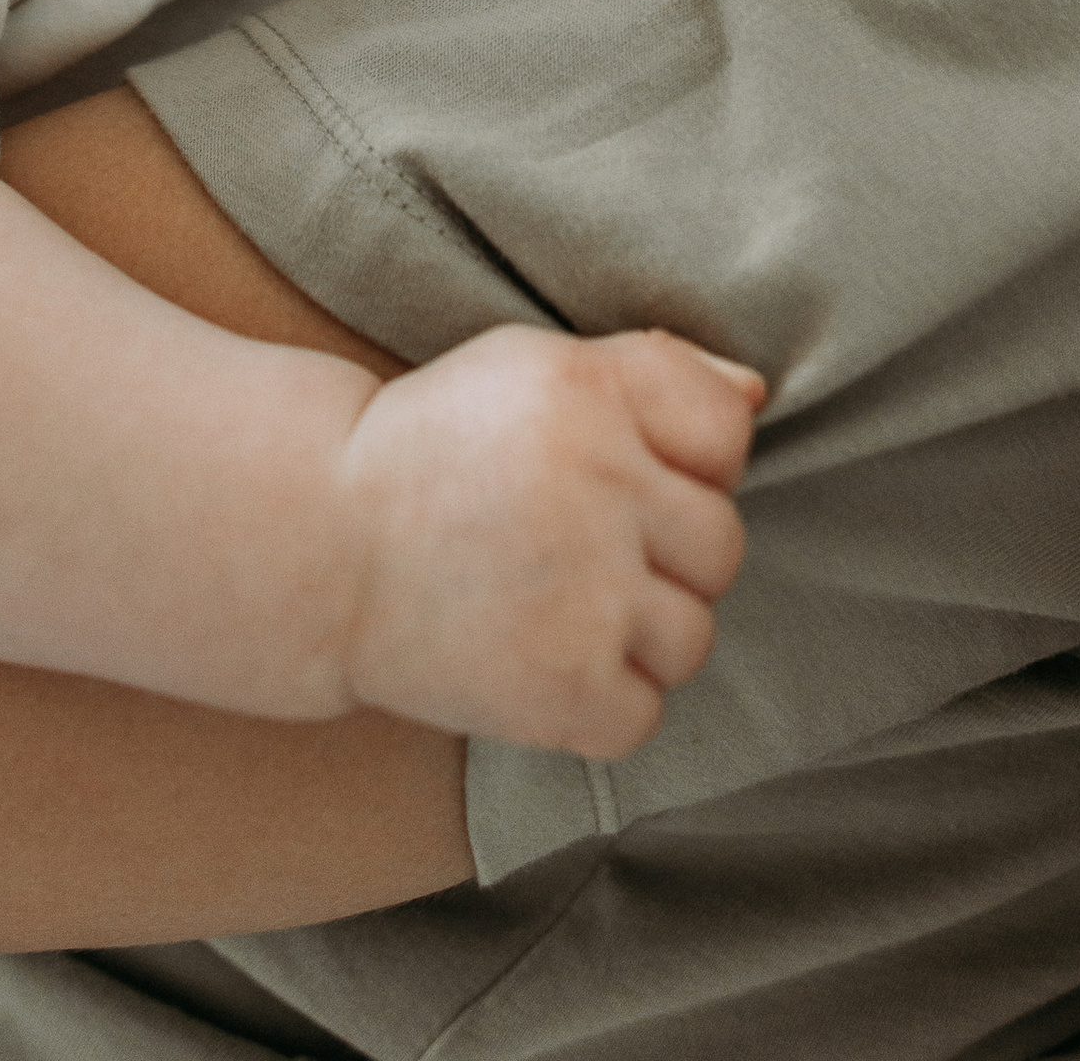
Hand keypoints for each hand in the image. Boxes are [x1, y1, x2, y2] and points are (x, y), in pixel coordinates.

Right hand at [332, 324, 761, 758]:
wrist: (320, 543)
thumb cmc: (436, 444)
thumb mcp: (533, 367)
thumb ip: (652, 371)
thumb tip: (759, 396)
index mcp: (593, 394)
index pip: (727, 436)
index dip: (689, 461)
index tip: (624, 473)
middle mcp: (601, 488)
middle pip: (722, 544)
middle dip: (667, 551)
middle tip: (582, 548)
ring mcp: (588, 598)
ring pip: (694, 636)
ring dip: (641, 632)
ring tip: (562, 605)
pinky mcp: (565, 693)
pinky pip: (645, 711)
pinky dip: (604, 699)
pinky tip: (546, 658)